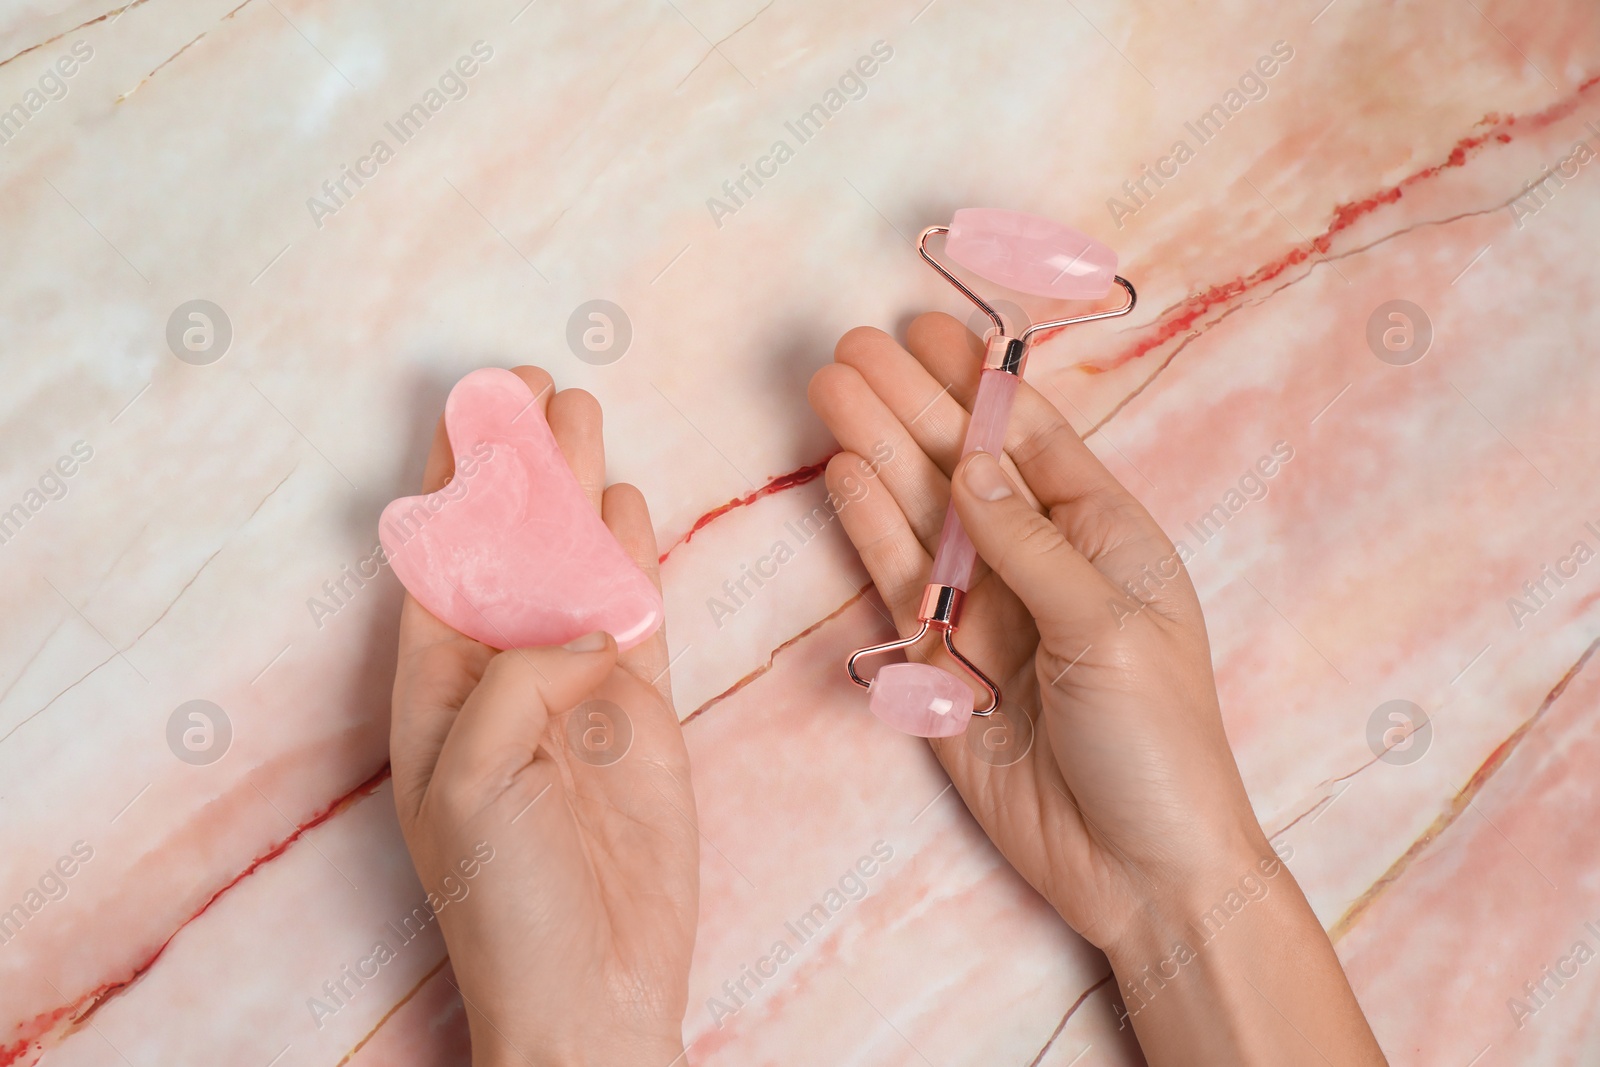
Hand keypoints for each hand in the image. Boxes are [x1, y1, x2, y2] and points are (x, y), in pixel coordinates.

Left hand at [390, 367, 697, 1066]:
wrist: (592, 986)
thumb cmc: (502, 899)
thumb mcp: (474, 778)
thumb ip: (519, 677)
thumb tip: (586, 612)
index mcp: (434, 686)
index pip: (442, 557)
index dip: (457, 478)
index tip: (475, 404)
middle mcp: (501, 674)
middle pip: (513, 545)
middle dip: (521, 467)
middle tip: (537, 388)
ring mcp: (575, 689)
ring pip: (577, 568)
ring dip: (579, 495)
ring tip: (583, 419)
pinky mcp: (639, 712)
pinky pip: (635, 615)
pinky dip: (633, 561)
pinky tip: (629, 507)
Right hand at [810, 315, 1383, 1063]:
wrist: (1138, 870)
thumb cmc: (1158, 741)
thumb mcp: (1106, 627)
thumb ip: (1028, 544)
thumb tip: (969, 464)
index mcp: (1104, 538)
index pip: (1032, 441)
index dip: (977, 385)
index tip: (927, 332)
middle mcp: (1039, 564)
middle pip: (961, 468)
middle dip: (909, 405)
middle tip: (851, 347)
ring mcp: (985, 612)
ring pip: (920, 517)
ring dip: (875, 452)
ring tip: (830, 389)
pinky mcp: (940, 666)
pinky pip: (898, 587)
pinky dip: (870, 532)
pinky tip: (841, 475)